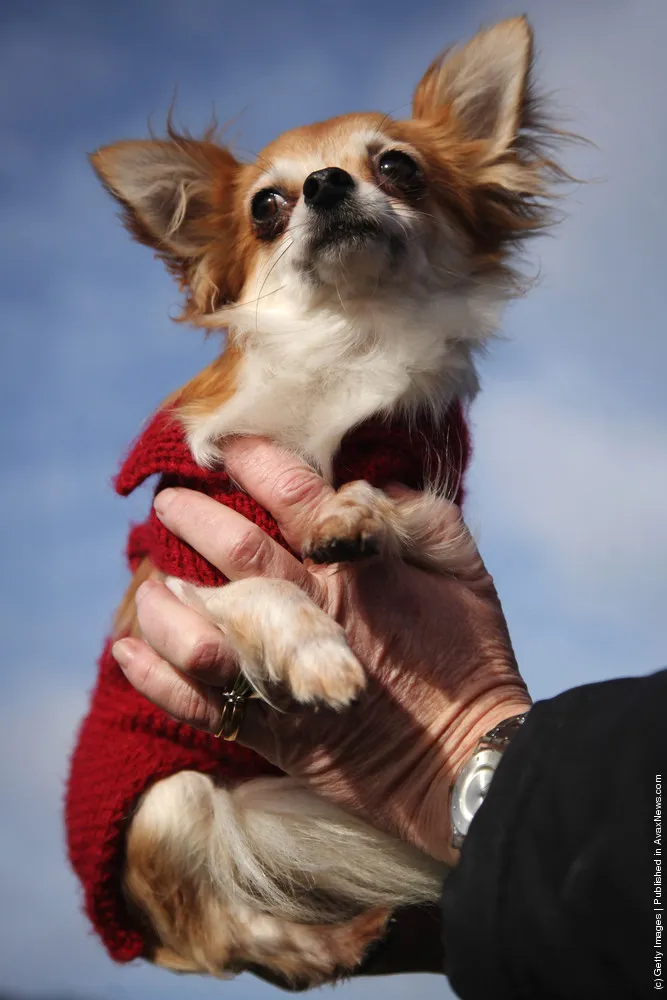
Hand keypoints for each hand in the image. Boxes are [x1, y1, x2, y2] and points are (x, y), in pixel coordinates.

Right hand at [113, 438, 530, 864]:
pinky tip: (131, 653)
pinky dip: (162, 681)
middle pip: (238, 551)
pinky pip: (204, 700)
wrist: (469, 751)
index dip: (262, 466)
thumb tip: (355, 489)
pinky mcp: (268, 723)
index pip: (292, 498)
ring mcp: (280, 661)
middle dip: (202, 522)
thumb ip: (410, 518)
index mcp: (341, 561)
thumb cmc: (468, 654)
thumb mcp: (456, 568)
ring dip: (177, 607)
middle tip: (172, 503)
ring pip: (210, 621)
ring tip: (161, 588)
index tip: (230, 444)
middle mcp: (304, 603)